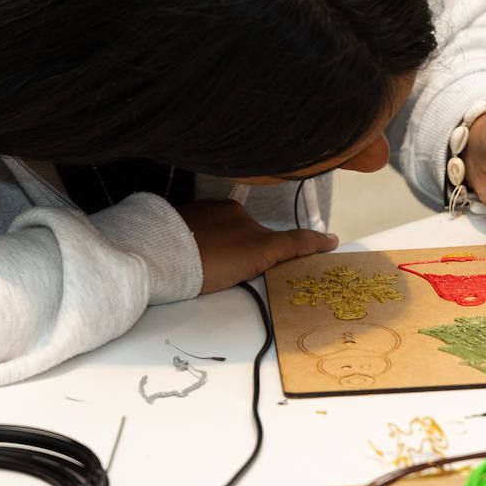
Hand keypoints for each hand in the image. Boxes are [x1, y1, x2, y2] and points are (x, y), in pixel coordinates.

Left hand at [176, 200, 338, 293]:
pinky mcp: (171, 227)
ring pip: (216, 238)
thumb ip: (294, 244)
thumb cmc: (209, 259)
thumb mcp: (260, 252)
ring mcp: (192, 217)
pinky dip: (197, 250)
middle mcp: (217, 210)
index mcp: (239, 213)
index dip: (291, 246)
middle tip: (235, 276)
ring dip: (218, 253)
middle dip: (244, 254)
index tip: (315, 246)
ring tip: (208, 273)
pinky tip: (190, 264)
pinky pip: (192, 239)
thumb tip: (329, 239)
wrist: (157, 256)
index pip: (271, 234)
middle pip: (242, 236)